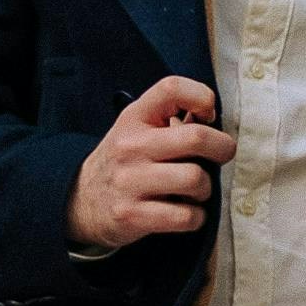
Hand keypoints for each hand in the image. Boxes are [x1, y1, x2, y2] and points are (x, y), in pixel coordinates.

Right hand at [69, 77, 234, 249]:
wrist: (82, 200)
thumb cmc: (125, 162)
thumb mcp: (138, 130)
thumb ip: (172, 119)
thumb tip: (212, 117)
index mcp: (135, 118)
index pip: (172, 88)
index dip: (202, 97)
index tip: (208, 116)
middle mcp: (130, 146)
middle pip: (196, 138)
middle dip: (223, 148)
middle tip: (221, 155)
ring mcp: (129, 181)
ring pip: (195, 179)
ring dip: (206, 189)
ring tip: (196, 190)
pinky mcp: (132, 215)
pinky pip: (186, 216)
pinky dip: (197, 217)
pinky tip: (188, 213)